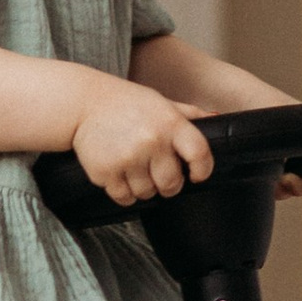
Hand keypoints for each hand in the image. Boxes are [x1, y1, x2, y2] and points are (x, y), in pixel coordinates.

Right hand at [65, 80, 212, 204]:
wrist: (83, 104)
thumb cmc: (127, 103)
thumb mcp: (162, 102)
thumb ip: (190, 114)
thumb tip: (218, 119)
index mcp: (170, 123)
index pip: (200, 154)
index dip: (202, 169)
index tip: (196, 174)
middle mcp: (151, 141)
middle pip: (171, 184)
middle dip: (168, 184)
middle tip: (158, 173)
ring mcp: (128, 158)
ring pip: (147, 194)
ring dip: (143, 187)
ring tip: (135, 169)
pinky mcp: (105, 172)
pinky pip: (124, 198)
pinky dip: (124, 193)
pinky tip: (121, 175)